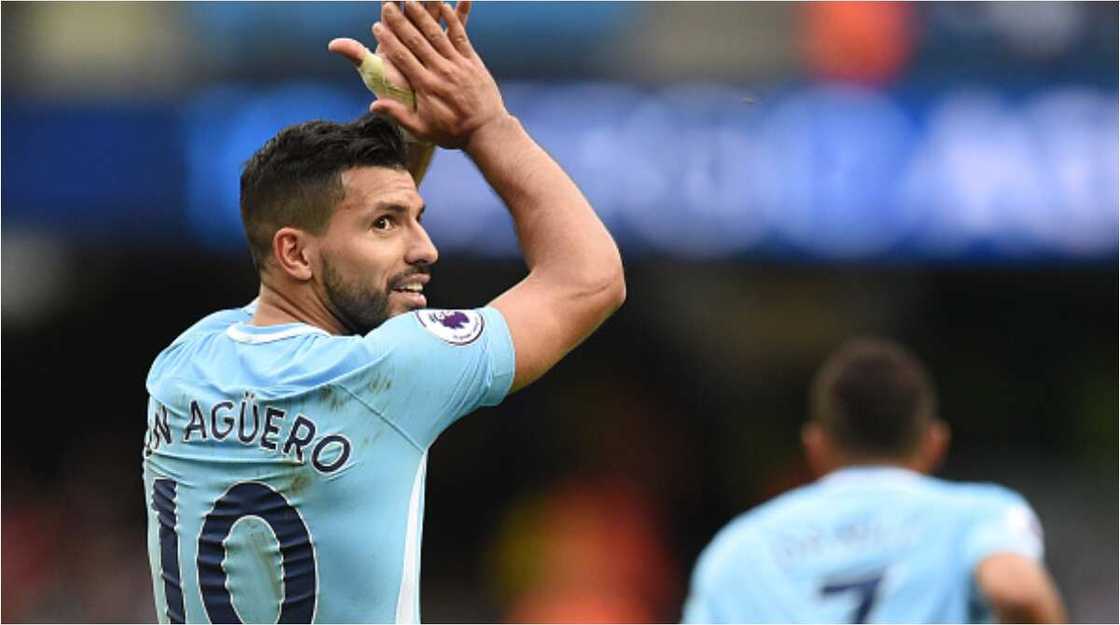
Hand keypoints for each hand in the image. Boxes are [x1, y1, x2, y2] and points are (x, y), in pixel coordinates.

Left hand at [328, 2, 451, 108]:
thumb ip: (358, 58)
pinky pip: (456, 28)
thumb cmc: (396, 96)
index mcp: (392, 43)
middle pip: (413, 10)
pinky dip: (461, 12)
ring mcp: (430, 42)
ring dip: (436, 0)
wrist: (421, 116)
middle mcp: (410, 40)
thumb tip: (333, 45)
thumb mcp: (376, 74)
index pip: (389, 15)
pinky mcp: (447, 48)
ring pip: (434, 15)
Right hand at [370, 0, 508, 148]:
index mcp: (425, 86)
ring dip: (423, 15)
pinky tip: (445, 5)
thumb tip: (373, 107)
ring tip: (411, 0)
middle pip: (416, 41)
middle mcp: (441, 71)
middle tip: (388, 6)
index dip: (388, 41)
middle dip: (400, 21)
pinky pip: (461, 36)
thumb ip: (398, 115)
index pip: (402, 58)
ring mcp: (458, 64)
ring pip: (437, 34)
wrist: (486, 132)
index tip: (377, 27)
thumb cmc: (452, 133)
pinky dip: (453, 19)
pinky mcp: (472, 62)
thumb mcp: (422, 129)